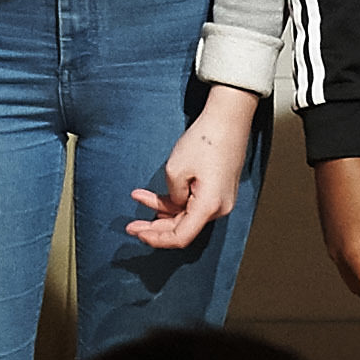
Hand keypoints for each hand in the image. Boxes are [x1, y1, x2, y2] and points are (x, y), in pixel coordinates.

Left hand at [127, 86, 260, 250]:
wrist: (227, 120)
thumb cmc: (205, 141)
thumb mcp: (175, 171)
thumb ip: (170, 197)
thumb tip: (174, 205)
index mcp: (209, 207)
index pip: (180, 236)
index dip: (157, 239)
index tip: (138, 234)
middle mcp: (219, 208)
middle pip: (182, 228)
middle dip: (155, 228)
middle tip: (132, 226)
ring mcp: (220, 200)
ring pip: (186, 215)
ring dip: (161, 210)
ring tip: (139, 198)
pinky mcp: (217, 191)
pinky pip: (193, 204)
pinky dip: (173, 201)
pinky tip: (152, 196)